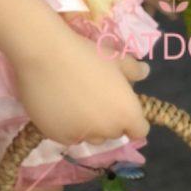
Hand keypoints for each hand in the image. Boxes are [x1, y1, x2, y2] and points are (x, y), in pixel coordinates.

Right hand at [11, 29, 149, 148]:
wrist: (46, 55)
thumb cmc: (85, 53)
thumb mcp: (114, 57)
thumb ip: (133, 69)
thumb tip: (144, 72)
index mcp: (126, 114)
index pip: (139, 130)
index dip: (133, 119)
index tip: (120, 104)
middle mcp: (107, 131)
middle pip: (113, 133)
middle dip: (108, 119)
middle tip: (95, 98)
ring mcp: (82, 136)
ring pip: (90, 136)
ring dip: (88, 125)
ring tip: (74, 102)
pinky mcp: (58, 137)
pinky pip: (69, 137)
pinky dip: (67, 126)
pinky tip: (58, 106)